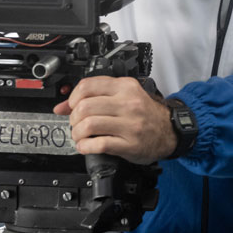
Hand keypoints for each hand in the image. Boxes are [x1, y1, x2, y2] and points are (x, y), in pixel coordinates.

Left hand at [55, 76, 174, 164]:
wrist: (169, 131)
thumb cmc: (146, 114)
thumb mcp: (125, 97)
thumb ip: (96, 97)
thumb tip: (62, 106)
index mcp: (126, 87)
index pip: (88, 86)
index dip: (73, 97)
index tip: (72, 105)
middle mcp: (129, 104)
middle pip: (85, 107)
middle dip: (73, 118)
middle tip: (76, 123)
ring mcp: (130, 125)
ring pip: (89, 125)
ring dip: (77, 133)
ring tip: (80, 135)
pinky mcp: (130, 144)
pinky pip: (99, 144)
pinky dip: (85, 146)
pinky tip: (86, 146)